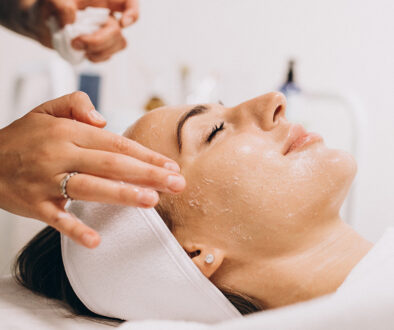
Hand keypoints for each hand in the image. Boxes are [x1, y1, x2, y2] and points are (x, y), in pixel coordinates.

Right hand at [0, 92, 184, 247]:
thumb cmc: (22, 137)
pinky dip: (75, 229)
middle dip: (148, 174)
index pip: (116, 143)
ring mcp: (47, 180)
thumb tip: (105, 119)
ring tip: (152, 201)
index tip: (170, 165)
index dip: (145, 155)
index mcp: (68, 131)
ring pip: (91, 187)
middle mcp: (60, 153)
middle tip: (177, 184)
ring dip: (123, 194)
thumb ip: (76, 104)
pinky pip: (57, 219)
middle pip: (112, 164)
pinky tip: (97, 240)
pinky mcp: (34, 204)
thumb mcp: (46, 110)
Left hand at [25, 0, 138, 60]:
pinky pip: (108, 55)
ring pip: (119, 44)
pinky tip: (83, 54)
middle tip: (77, 42)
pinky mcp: (101, 47)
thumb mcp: (49, 1)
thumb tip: (72, 22)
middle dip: (100, 40)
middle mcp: (107, 15)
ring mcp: (105, 32)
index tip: (123, 23)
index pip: (129, 2)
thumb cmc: (47, 7)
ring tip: (77, 47)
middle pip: (119, 30)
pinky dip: (96, 57)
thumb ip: (60, 7)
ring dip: (99, 51)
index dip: (133, 13)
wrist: (39, 25)